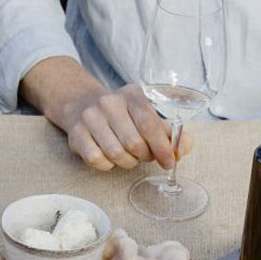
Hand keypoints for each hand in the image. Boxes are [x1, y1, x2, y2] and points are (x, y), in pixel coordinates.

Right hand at [55, 84, 193, 170]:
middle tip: (145, 156)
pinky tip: (110, 158)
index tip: (169, 161)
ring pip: (116, 153)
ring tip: (129, 157)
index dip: (162, 147)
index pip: (150, 124)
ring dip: (127, 162)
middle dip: (144, 156)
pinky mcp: (76, 134)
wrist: (81, 105)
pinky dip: (108, 165)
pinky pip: (97, 160)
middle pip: (133, 142)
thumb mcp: (145, 115)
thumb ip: (168, 132)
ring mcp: (90, 118)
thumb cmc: (121, 115)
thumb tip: (184, 148)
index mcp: (132, 94)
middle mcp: (109, 102)